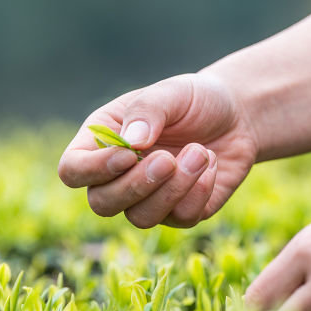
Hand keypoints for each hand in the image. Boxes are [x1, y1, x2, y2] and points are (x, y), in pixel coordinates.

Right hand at [58, 72, 259, 227]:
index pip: (73, 171)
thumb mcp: (172, 92)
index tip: (128, 154)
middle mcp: (119, 177)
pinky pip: (181, 218)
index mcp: (102, 143)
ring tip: (201, 152)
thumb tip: (131, 143)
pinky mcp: (180, 213)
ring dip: (173, 189)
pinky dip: (200, 192)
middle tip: (167, 159)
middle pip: (102, 204)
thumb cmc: (195, 100)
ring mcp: (148, 199)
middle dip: (136, 185)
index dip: (93, 170)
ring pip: (141, 218)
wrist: (237, 117)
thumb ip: (148, 111)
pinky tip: (211, 163)